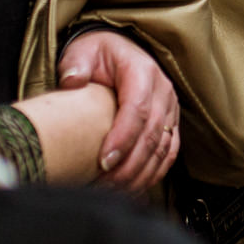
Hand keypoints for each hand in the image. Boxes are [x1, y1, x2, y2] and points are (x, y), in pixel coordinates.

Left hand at [55, 30, 179, 191]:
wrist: (118, 52)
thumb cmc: (99, 54)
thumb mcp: (83, 51)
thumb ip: (76, 65)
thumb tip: (72, 81)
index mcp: (142, 71)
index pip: (137, 109)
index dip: (123, 139)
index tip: (103, 162)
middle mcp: (163, 90)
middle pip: (152, 135)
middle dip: (129, 165)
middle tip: (104, 185)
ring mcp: (170, 109)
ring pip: (162, 149)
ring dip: (140, 175)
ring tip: (114, 192)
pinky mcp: (171, 124)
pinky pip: (169, 153)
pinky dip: (153, 174)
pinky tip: (133, 188)